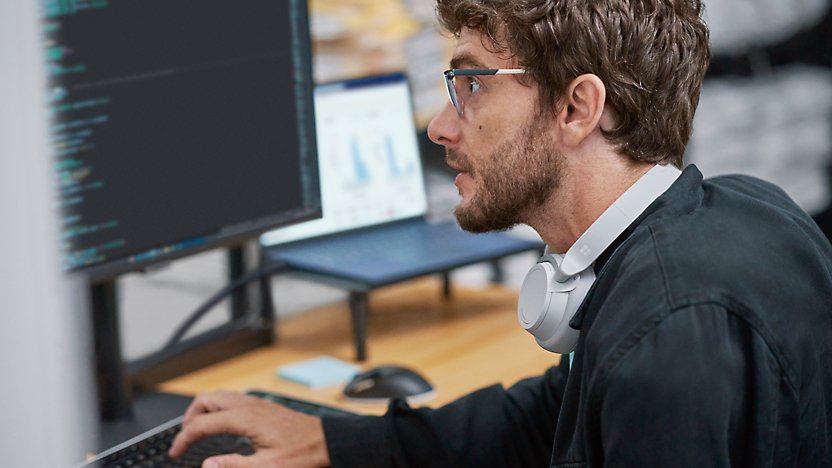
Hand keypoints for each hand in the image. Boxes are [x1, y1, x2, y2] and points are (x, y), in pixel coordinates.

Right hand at [169, 390, 330, 466]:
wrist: (329, 442)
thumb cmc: (304, 454)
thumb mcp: (268, 467)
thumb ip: (234, 466)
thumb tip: (207, 465)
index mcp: (246, 418)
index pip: (203, 423)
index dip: (184, 438)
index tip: (175, 453)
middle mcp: (250, 405)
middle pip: (208, 399)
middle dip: (190, 416)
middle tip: (183, 438)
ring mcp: (258, 403)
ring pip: (221, 395)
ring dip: (204, 409)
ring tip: (196, 429)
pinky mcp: (265, 406)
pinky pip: (234, 398)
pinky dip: (219, 407)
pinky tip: (222, 422)